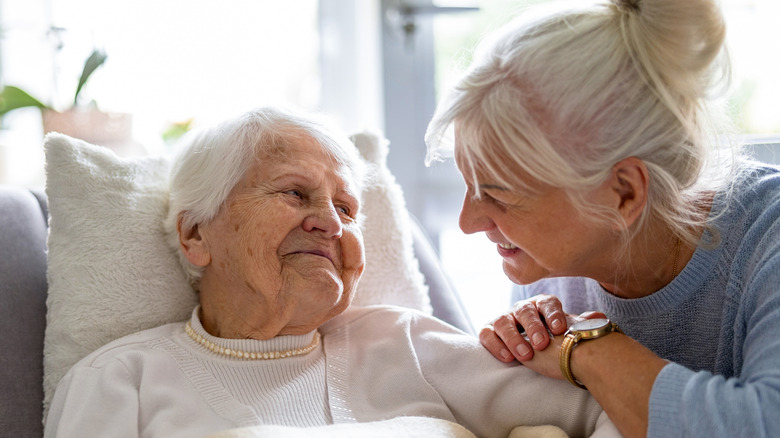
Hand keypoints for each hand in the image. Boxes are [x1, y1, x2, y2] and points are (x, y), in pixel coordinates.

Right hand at [479, 294, 604, 362]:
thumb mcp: (568, 333)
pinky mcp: (489, 331)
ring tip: (525, 355)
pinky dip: (495, 344)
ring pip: (503, 320)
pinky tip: (507, 357)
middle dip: (533, 327)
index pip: (547, 302)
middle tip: (542, 344)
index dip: (553, 314)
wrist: (534, 353)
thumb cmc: (554, 342)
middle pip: (525, 310)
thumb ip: (581, 325)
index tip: (560, 330)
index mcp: (542, 305)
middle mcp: (522, 309)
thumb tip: (598, 317)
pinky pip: (487, 333)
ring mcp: (504, 319)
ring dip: (513, 337)